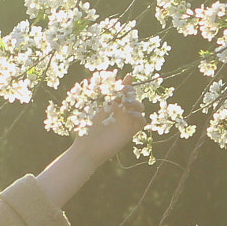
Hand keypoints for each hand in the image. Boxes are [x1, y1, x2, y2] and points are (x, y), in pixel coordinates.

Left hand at [36, 83, 148, 210]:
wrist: (87, 149)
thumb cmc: (85, 130)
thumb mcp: (91, 110)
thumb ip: (100, 98)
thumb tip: (106, 82)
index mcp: (109, 106)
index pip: (121, 92)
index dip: (126, 83)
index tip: (128, 76)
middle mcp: (119, 113)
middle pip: (132, 97)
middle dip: (131, 92)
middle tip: (125, 92)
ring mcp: (125, 122)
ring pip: (139, 108)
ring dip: (136, 103)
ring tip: (126, 105)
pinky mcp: (129, 132)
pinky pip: (141, 122)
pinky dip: (140, 116)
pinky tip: (131, 115)